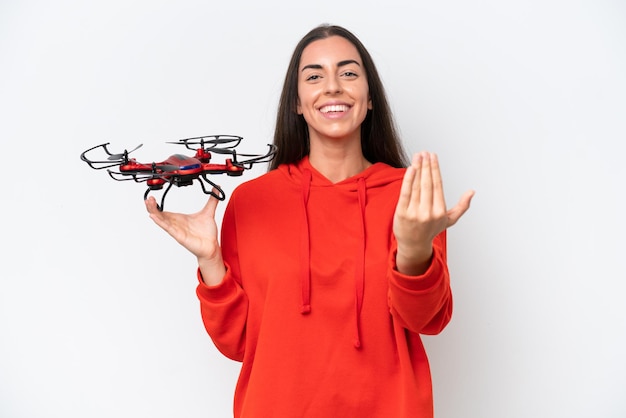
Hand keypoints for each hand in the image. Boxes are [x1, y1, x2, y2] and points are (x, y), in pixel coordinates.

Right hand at [145, 192, 225, 283]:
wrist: (212, 247)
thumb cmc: (207, 234)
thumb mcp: (208, 212)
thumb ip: (212, 200)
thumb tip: (216, 189)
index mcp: (180, 218)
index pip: (164, 210)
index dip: (156, 204)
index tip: (151, 196)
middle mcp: (176, 224)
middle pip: (159, 214)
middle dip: (152, 206)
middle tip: (147, 197)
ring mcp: (176, 230)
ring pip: (161, 220)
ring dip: (154, 211)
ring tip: (148, 203)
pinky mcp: (179, 236)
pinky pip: (168, 228)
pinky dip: (160, 222)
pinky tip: (153, 216)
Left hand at [393, 152, 473, 274]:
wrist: (413, 245)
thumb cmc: (431, 230)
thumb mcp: (449, 220)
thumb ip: (462, 206)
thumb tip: (472, 192)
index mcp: (440, 211)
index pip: (437, 185)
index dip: (435, 169)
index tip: (433, 156)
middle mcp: (428, 212)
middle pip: (427, 183)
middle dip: (426, 165)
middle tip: (425, 152)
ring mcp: (414, 213)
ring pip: (416, 186)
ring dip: (417, 168)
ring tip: (417, 156)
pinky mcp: (402, 213)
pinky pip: (405, 193)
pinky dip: (408, 179)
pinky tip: (410, 168)